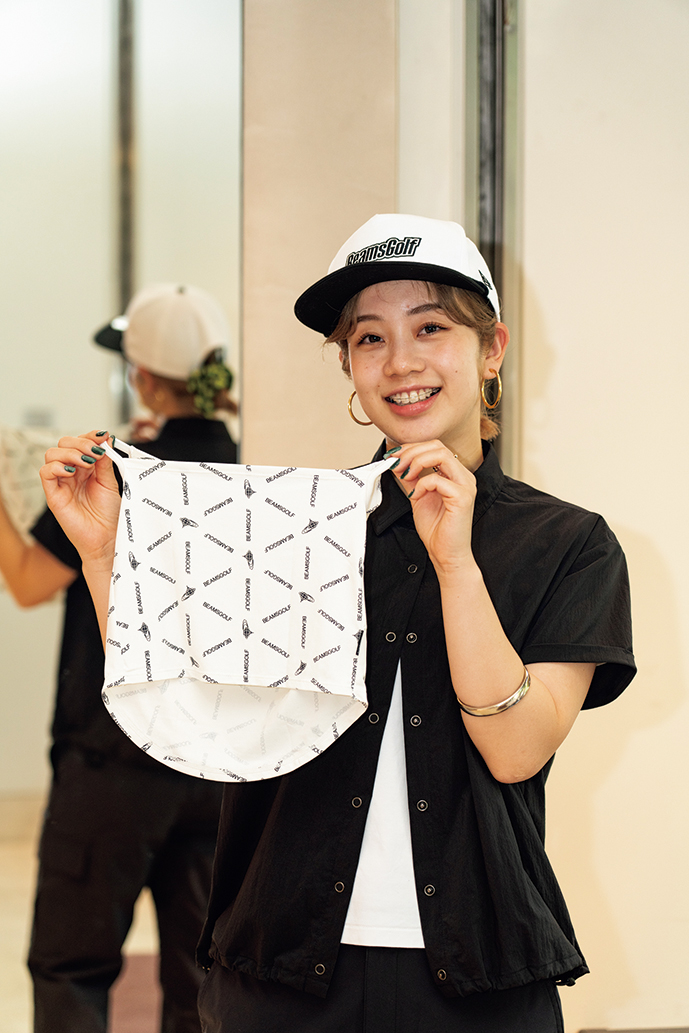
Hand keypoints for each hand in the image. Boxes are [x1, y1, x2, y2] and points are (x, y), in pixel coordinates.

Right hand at [40, 431, 120, 566]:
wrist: (106, 538)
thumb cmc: (109, 515)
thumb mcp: (110, 482)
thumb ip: (105, 462)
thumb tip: (105, 438)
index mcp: (86, 468)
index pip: (80, 442)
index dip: (89, 436)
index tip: (103, 436)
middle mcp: (72, 473)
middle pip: (64, 444)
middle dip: (80, 443)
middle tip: (95, 452)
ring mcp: (61, 483)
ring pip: (52, 454)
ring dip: (70, 453)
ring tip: (87, 463)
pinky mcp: (53, 495)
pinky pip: (45, 473)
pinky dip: (57, 467)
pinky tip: (72, 472)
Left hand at [389, 441, 477, 575]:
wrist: (446, 554)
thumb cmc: (437, 529)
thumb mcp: (417, 496)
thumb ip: (410, 478)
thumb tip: (396, 461)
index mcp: (455, 474)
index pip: (435, 447)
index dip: (411, 448)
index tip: (393, 457)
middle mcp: (463, 477)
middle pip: (438, 446)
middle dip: (412, 452)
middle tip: (395, 464)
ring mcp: (466, 485)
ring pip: (441, 455)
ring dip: (416, 462)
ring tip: (405, 475)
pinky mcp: (463, 497)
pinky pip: (437, 479)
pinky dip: (421, 484)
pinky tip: (416, 496)